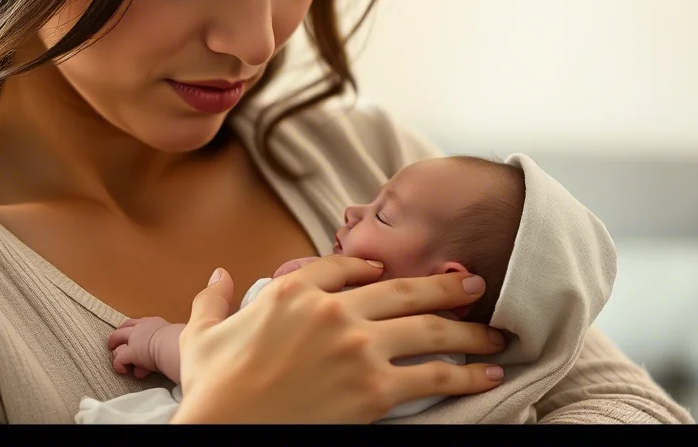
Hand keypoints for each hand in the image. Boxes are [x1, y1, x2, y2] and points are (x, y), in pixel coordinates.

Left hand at [107, 316, 172, 379]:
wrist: (173, 345)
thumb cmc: (179, 341)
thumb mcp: (172, 337)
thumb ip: (167, 339)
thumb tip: (169, 348)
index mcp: (154, 323)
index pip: (139, 322)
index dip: (132, 328)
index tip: (131, 332)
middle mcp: (141, 327)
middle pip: (123, 328)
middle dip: (117, 336)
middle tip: (114, 344)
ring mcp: (134, 339)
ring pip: (117, 341)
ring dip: (118, 351)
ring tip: (118, 359)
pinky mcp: (129, 352)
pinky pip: (119, 358)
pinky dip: (119, 364)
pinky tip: (122, 371)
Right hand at [170, 255, 506, 423]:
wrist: (225, 428)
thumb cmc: (212, 389)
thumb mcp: (202, 336)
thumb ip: (212, 302)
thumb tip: (217, 276)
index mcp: (292, 292)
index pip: (345, 268)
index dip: (374, 268)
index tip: (391, 271)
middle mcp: (332, 311)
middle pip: (403, 290)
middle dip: (445, 285)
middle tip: (473, 282)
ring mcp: (357, 348)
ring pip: (429, 330)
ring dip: (469, 330)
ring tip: (496, 332)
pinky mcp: (374, 390)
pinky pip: (433, 378)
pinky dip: (466, 375)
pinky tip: (487, 375)